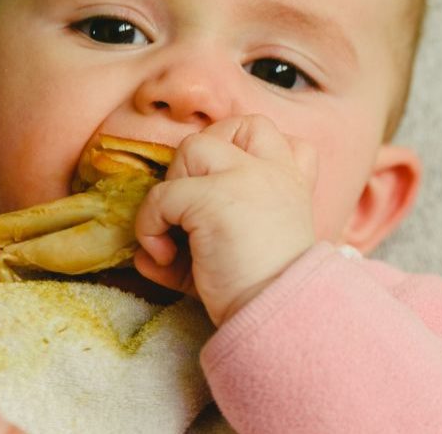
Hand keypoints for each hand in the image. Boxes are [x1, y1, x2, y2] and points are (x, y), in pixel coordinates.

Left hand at [134, 115, 316, 325]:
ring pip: (192, 146)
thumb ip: (210, 232)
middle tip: (192, 208)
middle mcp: (274, 171)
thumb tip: (151, 250)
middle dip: (201, 160)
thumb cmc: (262, 293)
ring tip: (177, 227)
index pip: (273, 135)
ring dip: (173, 186)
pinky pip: (162, 195)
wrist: (277, 317)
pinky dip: (150, 225)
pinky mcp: (213, 198)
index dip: (240, 149)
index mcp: (291, 182)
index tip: (227, 189)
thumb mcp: (245, 249)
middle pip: (234, 125)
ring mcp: (245, 177)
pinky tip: (163, 257)